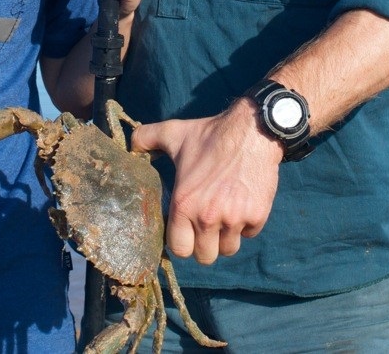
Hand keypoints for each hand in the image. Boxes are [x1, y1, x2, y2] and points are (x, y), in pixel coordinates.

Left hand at [131, 99, 281, 264]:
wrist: (253, 131)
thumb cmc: (211, 134)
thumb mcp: (174, 133)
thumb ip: (146, 139)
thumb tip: (130, 146)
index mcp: (183, 204)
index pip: (179, 249)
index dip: (182, 243)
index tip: (185, 232)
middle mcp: (207, 217)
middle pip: (205, 257)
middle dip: (205, 245)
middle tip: (206, 227)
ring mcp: (235, 219)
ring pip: (228, 249)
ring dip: (226, 237)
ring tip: (224, 215)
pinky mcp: (257, 216)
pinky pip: (250, 234)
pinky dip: (247, 225)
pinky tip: (242, 205)